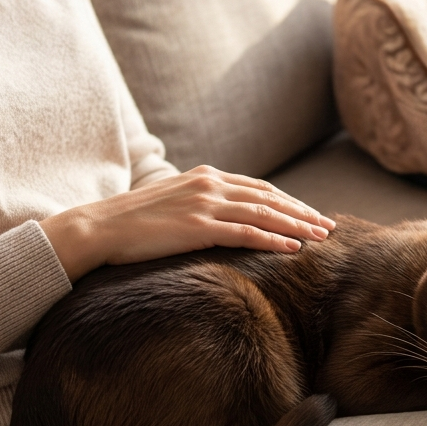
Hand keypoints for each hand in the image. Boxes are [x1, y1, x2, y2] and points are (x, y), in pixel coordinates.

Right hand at [40, 166, 335, 281]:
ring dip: (297, 226)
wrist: (98, 227)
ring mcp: (204, 204)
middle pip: (269, 197)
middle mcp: (209, 184)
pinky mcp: (198, 227)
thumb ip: (199, 203)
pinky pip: (246, 233)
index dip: (289, 201)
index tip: (310, 214)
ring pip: (264, 213)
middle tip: (328, 226)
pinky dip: (273, 239)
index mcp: (205, 176)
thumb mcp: (172, 202)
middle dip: (302, 212)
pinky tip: (293, 249)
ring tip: (321, 237)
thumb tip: (220, 218)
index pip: (259, 187)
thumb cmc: (132, 222)